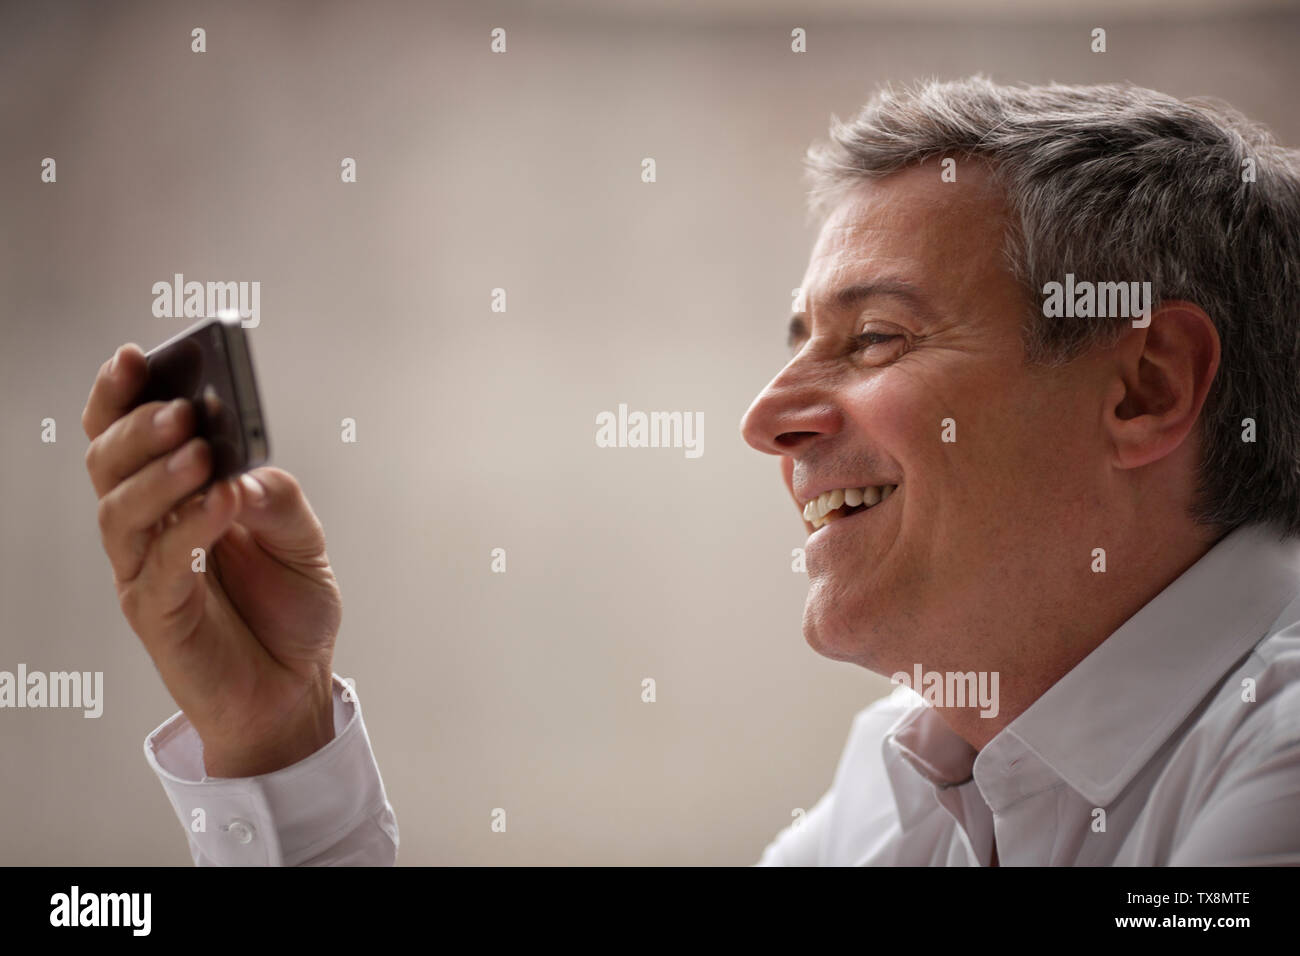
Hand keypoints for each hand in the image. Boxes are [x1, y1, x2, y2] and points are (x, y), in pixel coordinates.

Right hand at [83, 343, 342, 776]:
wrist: (296, 688)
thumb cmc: (289, 609)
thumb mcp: (304, 539)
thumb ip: (276, 496)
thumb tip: (242, 468)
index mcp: (175, 497)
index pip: (127, 436)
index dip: (120, 395)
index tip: (134, 356)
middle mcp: (150, 529)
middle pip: (109, 465)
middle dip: (136, 428)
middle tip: (178, 408)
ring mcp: (146, 571)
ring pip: (119, 511)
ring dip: (157, 475)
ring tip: (198, 451)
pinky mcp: (157, 615)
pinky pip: (159, 566)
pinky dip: (188, 529)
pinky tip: (221, 504)